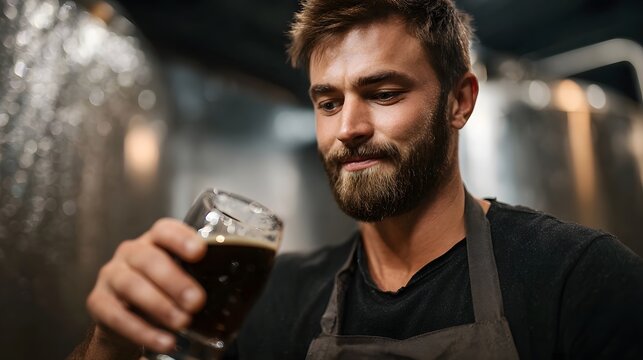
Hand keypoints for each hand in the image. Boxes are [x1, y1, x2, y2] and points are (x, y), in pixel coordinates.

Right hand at [86, 218, 206, 353]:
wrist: (125, 316)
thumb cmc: (163, 290)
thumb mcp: (182, 278)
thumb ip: (202, 277)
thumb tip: (239, 292)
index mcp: (155, 241)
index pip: (165, 230)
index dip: (181, 238)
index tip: (200, 252)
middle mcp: (130, 252)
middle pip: (149, 259)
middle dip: (174, 281)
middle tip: (197, 301)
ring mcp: (111, 275)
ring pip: (131, 285)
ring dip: (160, 306)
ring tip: (183, 323)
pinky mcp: (98, 302)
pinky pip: (117, 316)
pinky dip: (143, 331)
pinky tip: (165, 342)